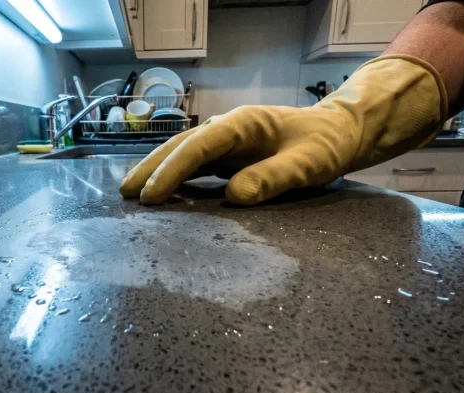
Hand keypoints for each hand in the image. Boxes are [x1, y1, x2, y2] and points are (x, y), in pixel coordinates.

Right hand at [120, 104, 357, 204]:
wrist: (338, 134)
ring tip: (131, 194)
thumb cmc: (325, 146)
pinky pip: (194, 166)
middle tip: (125, 194)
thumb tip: (233, 197)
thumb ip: (273, 177)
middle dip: (151, 168)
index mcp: (242, 124)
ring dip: (157, 171)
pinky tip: (161, 194)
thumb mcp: (308, 164)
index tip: (151, 196)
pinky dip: (174, 178)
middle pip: (180, 145)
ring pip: (182, 153)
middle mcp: (227, 129)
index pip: (198, 146)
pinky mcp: (228, 156)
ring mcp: (225, 142)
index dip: (172, 171)